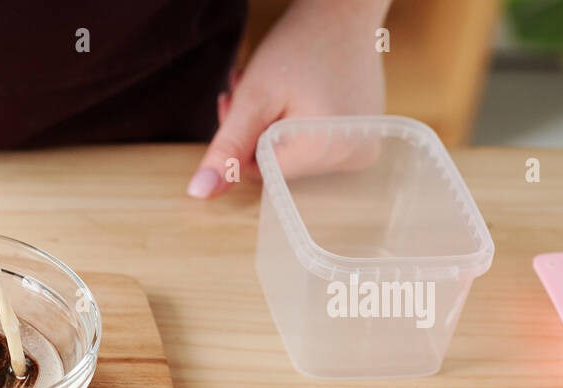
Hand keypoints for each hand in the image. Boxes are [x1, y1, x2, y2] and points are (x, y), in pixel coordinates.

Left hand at [188, 0, 389, 197]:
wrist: (343, 10)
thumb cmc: (300, 44)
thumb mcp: (254, 98)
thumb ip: (228, 149)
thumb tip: (201, 193)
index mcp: (327, 152)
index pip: (258, 172)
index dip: (238, 140)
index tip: (233, 100)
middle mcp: (353, 158)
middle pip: (276, 163)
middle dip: (253, 130)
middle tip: (243, 87)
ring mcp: (362, 148)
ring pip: (291, 153)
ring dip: (268, 124)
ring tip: (267, 85)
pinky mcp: (362, 137)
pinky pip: (312, 143)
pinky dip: (292, 121)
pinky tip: (287, 93)